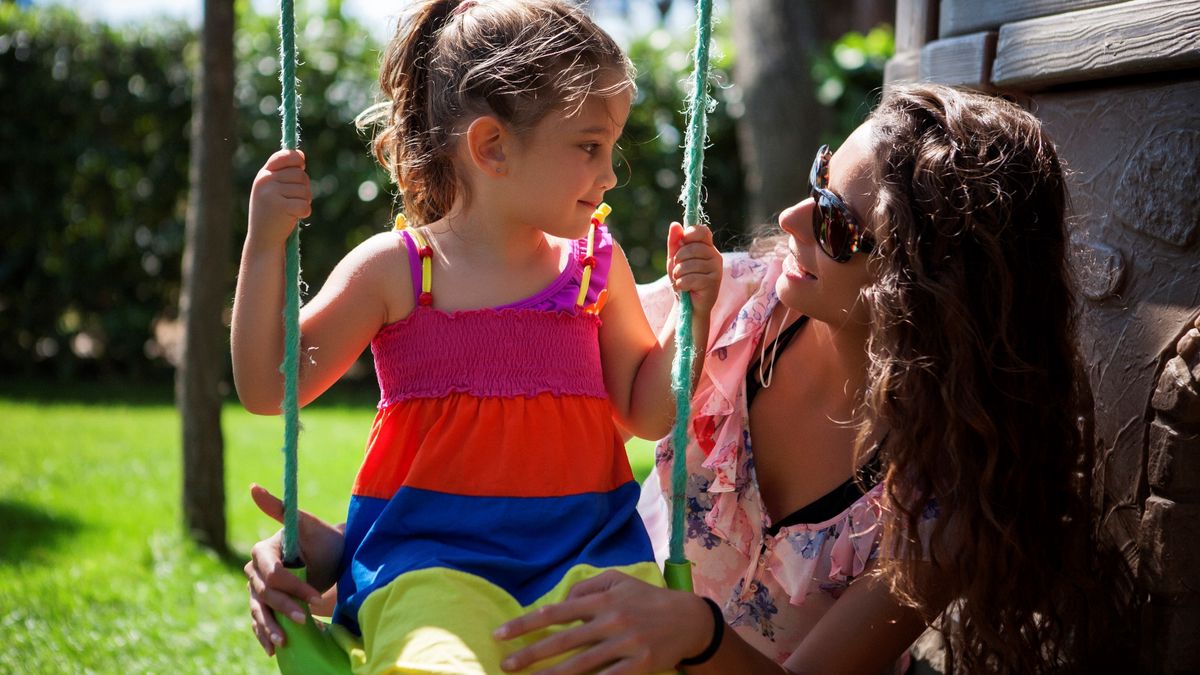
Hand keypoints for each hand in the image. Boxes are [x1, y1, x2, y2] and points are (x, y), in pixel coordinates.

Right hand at [244, 483, 344, 655]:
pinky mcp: (264, 605)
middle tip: (307, 619)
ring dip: (270, 627)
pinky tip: (273, 649)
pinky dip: (265, 635)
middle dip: (285, 607)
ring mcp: (258, 590)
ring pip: (258, 610)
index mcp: (264, 550)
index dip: (291, 585)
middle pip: (264, 593)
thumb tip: (253, 487)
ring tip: (284, 641)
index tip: (314, 596)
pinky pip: (259, 622)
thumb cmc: (324, 540)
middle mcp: (256, 571)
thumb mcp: (308, 524)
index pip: (271, 572)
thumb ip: (281, 508)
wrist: (335, 560)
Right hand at [248, 149, 311, 246]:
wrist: (262, 239)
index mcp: (264, 174)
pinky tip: (295, 217)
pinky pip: (304, 205)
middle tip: (295, 200)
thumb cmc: (272, 213)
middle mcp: (265, 181)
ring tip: (292, 210)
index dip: (297, 160)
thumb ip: (285, 173)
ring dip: (305, 201)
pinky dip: (305, 212)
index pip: (285, 156)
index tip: (301, 166)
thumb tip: (302, 155)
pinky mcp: (280, 208)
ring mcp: (271, 194)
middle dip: (304, 187)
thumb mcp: (273, 189)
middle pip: (300, 174)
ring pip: (305, 190)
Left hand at [493, 570, 713, 674]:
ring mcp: (627, 644)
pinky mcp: (641, 665)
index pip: (555, 612)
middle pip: (563, 641)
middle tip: (506, 665)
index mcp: (603, 600)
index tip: (500, 634)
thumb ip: (587, 588)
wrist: (689, 619)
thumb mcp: (618, 581)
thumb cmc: (647, 599)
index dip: (525, 624)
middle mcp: (612, 621)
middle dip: (531, 654)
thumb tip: (561, 601)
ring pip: (582, 665)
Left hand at [667, 222, 721, 316]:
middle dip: (678, 259)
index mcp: (706, 247)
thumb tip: (675, 224)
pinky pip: (691, 278)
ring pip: (690, 264)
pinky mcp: (714, 283)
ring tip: (681, 280)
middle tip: (678, 270)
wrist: (687, 305)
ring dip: (679, 274)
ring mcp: (716, 269)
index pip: (702, 231)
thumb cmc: (682, 279)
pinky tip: (685, 288)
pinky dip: (682, 284)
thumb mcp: (674, 259)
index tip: (683, 242)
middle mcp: (714, 256)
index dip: (690, 234)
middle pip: (693, 248)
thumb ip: (674, 242)